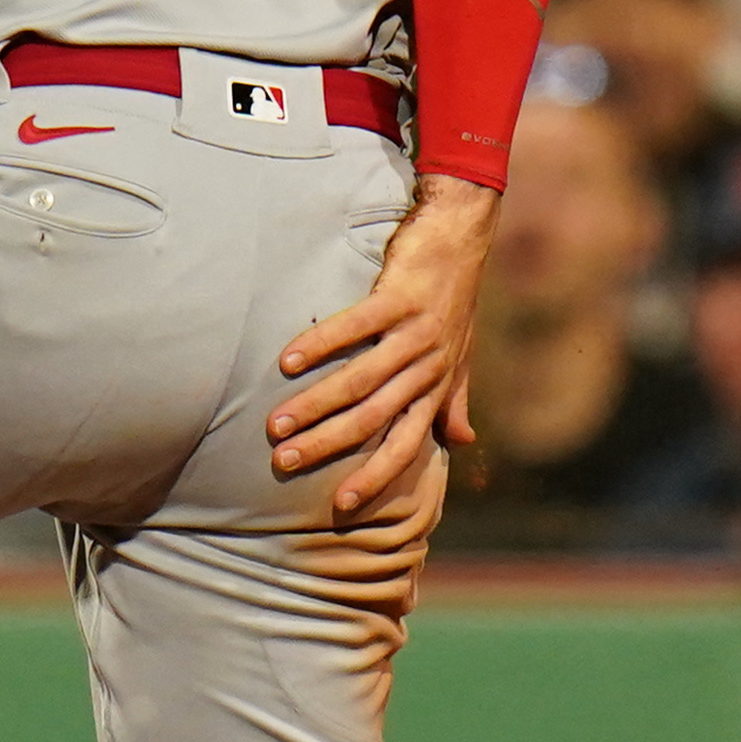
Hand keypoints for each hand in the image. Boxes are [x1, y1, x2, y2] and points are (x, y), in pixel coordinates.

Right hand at [272, 173, 493, 526]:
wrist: (463, 235)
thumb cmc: (455, 298)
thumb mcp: (461, 355)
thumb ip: (455, 400)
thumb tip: (464, 441)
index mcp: (437, 387)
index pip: (406, 444)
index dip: (376, 476)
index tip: (341, 506)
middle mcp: (428, 367)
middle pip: (373, 418)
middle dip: (327, 446)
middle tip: (284, 462)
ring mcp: (415, 332)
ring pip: (359, 380)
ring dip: (314, 404)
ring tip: (276, 424)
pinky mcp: (400, 297)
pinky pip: (355, 326)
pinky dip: (320, 344)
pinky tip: (286, 360)